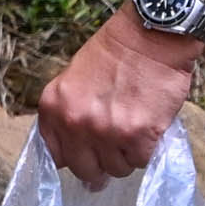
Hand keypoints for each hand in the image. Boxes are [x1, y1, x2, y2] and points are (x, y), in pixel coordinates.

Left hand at [34, 10, 196, 183]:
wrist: (150, 35)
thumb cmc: (115, 53)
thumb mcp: (72, 80)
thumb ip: (67, 114)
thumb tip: (73, 155)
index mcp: (54, 108)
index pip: (55, 156)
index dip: (75, 157)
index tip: (87, 154)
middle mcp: (75, 123)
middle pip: (85, 170)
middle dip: (101, 162)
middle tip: (116, 144)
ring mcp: (106, 131)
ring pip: (116, 169)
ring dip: (127, 153)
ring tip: (135, 126)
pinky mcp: (138, 135)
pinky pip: (140, 161)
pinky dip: (147, 149)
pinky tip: (149, 126)